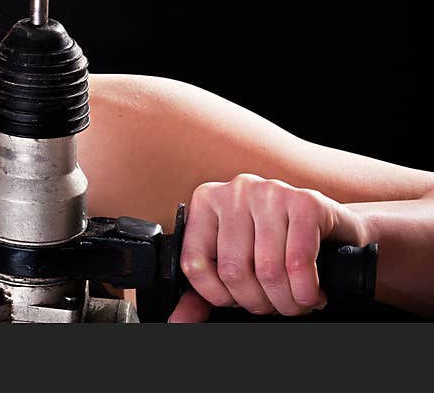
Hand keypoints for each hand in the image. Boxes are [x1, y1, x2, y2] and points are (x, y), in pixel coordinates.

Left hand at [167, 173, 367, 321]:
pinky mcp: (304, 202)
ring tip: (295, 302)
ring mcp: (269, 192)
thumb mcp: (236, 263)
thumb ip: (204, 289)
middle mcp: (234, 191)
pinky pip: (298, 262)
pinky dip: (306, 291)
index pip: (195, 264)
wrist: (333, 229)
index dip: (218, 296)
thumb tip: (177, 320)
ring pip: (267, 270)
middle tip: (275, 305)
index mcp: (206, 202)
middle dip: (257, 302)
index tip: (236, 300)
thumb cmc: (278, 246)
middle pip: (233, 270)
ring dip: (286, 301)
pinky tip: (312, 294)